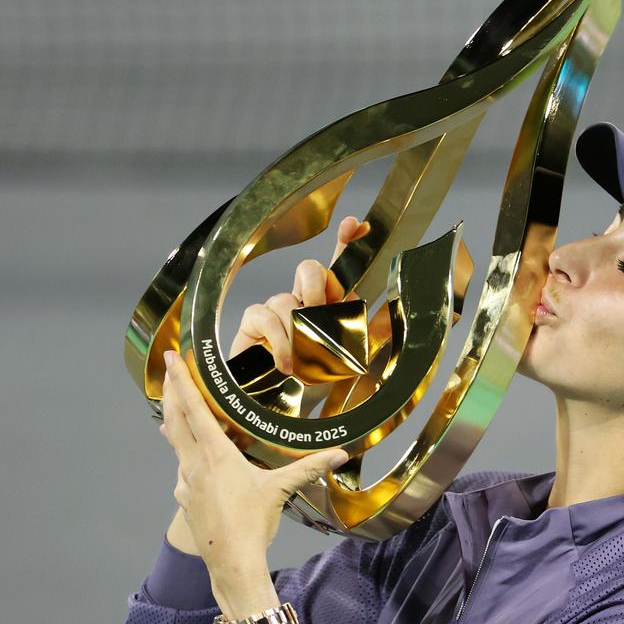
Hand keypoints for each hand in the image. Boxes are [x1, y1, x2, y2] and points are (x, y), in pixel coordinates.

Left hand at [159, 349, 349, 572]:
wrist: (230, 565)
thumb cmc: (253, 525)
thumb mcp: (281, 490)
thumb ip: (309, 467)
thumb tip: (340, 453)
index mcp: (215, 455)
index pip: (194, 408)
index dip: (182, 380)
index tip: (172, 356)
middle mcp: (194, 464)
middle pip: (175, 419)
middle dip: (171, 392)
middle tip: (169, 370)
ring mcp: (185, 482)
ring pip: (176, 443)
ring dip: (175, 421)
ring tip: (175, 407)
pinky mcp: (185, 498)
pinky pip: (182, 467)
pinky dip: (184, 452)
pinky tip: (191, 458)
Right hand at [227, 215, 372, 370]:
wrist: (276, 399)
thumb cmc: (309, 373)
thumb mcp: (342, 355)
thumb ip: (357, 332)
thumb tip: (369, 307)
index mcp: (325, 303)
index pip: (335, 268)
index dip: (345, 242)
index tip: (354, 224)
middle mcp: (300, 299)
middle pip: (309, 269)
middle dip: (316, 286)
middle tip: (319, 314)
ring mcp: (275, 307)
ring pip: (286, 299)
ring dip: (296, 331)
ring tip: (302, 359)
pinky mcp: (253, 320)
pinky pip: (266, 318)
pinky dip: (280, 343)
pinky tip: (286, 364)